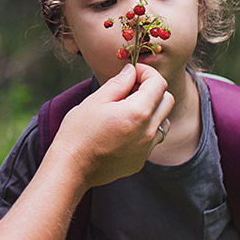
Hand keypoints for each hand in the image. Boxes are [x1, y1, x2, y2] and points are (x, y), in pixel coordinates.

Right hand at [54, 64, 172, 188]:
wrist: (72, 167)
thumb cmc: (78, 132)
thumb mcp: (95, 101)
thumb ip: (118, 83)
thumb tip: (131, 71)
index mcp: (138, 112)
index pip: (158, 83)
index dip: (146, 72)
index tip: (132, 73)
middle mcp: (149, 131)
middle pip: (167, 100)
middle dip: (152, 90)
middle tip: (130, 89)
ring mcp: (147, 148)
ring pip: (163, 120)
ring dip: (151, 110)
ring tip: (127, 111)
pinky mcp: (141, 160)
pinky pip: (152, 139)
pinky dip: (144, 129)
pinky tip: (122, 130)